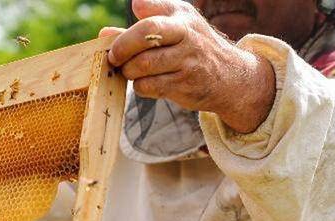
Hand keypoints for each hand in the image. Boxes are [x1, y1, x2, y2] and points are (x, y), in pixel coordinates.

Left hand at [100, 0, 274, 133]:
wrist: (230, 76)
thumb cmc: (194, 46)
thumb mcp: (176, 25)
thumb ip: (140, 27)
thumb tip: (104, 32)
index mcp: (181, 18)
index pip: (149, 19)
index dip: (125, 33)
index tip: (111, 41)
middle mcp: (187, 36)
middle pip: (144, 38)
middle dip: (121, 51)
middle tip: (115, 59)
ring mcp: (187, 62)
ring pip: (143, 65)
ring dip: (129, 71)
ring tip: (132, 71)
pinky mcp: (185, 85)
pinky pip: (150, 87)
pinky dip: (141, 87)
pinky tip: (146, 83)